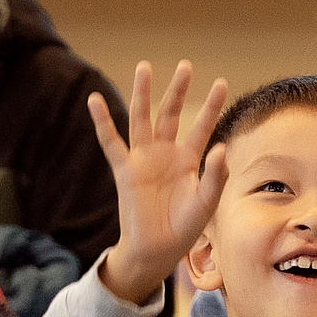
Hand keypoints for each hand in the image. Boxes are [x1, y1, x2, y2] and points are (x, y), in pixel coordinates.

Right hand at [93, 61, 230, 305]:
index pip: (201, 127)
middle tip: (185, 65)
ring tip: (144, 67)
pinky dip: (102, 121)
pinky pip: (111, 142)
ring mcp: (143, 160)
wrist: (156, 251)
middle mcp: (165, 154)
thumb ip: (215, 176)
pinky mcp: (124, 170)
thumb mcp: (206, 203)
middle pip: (170, 114)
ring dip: (142, 94)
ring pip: (141, 119)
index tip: (220, 82)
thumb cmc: (183, 229)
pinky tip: (94, 100)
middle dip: (177, 90)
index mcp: (188, 161)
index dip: (210, 106)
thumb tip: (222, 148)